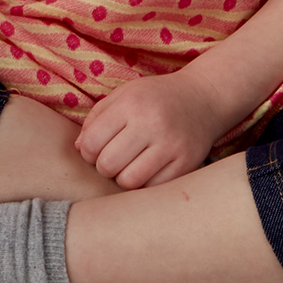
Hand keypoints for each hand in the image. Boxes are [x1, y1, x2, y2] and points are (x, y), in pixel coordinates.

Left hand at [75, 70, 228, 189]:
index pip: (91, 142)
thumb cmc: (156, 97)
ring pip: (129, 181)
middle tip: (112, 159)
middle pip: (108, 165)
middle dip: (103, 167)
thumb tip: (78, 148)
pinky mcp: (187, 163)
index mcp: (130, 104)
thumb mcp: (124, 94)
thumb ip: (96, 118)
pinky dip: (145, 183)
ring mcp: (171, 145)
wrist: (204, 98)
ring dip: (123, 178)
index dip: (86, 152)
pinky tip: (148, 170)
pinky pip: (153, 188)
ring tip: (129, 166)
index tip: (95, 150)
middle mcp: (151, 124)